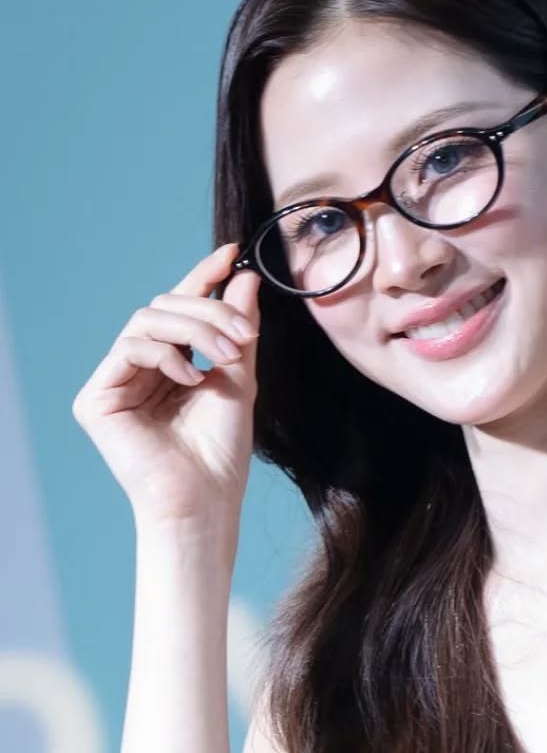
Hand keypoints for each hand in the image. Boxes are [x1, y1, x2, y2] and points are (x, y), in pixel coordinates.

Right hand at [72, 244, 262, 527]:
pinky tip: (191, 378)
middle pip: (164, 307)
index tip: (232, 253)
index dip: (203, 277)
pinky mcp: (96, 400)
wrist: (206, 500)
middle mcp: (138, 369)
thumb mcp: (239, 379)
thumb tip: (245, 277)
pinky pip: (127, 349)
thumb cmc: (222, 451)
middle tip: (242, 334)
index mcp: (170, 365)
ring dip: (193, 329)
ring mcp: (114, 382)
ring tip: (226, 356)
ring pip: (146, 321)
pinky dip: (165, 354)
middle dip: (208, 311)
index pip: (181, 309)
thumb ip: (238, 329)